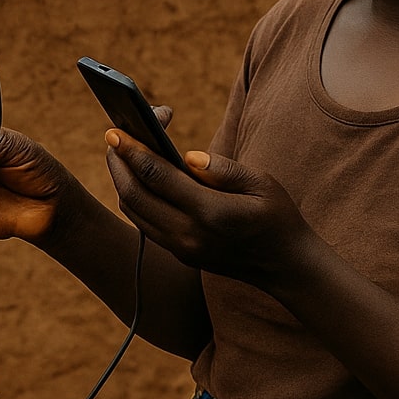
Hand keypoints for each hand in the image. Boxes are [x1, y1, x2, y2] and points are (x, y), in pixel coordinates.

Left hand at [104, 132, 313, 285]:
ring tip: (122, 154)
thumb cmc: (278, 217)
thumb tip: (188, 156)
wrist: (286, 267)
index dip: (133, 151)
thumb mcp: (261, 183)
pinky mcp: (180, 254)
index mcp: (210, 212)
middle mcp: (189, 234)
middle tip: (112, 137)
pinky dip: (135, 198)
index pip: (158, 176)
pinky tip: (139, 178)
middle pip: (134, 195)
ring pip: (134, 212)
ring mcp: (182, 248)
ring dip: (122, 181)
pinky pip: (145, 223)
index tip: (115, 131)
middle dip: (118, 163)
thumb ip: (223, 169)